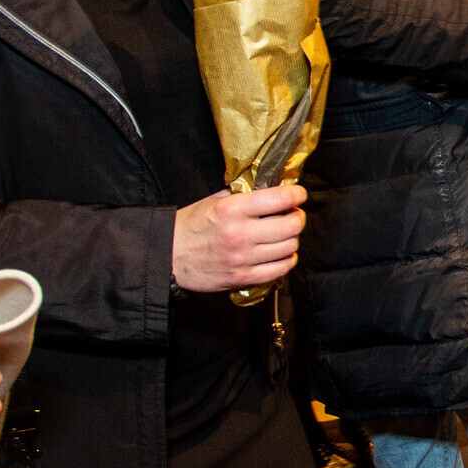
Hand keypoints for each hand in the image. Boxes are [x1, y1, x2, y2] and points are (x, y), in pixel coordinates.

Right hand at [172, 183, 306, 292]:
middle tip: (294, 215)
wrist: (168, 256)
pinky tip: (282, 253)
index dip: (296, 195)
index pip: (279, 199)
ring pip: (289, 247)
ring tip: (285, 234)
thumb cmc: (189, 227)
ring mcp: (243, 258)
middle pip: (291, 225)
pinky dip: (287, 260)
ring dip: (293, 239)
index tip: (299, 194)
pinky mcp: (243, 278)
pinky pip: (279, 270)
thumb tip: (269, 190)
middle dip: (298, 217)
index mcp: (232, 210)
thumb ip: (241, 196)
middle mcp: (240, 234)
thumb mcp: (212, 201)